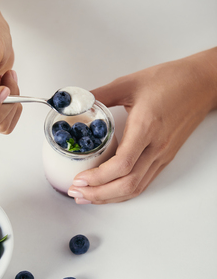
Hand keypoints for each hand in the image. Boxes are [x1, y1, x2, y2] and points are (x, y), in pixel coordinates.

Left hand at [68, 49, 216, 203]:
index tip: (80, 179)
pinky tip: (109, 190)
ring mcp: (162, 155)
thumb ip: (101, 95)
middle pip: (127, 184)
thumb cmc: (171, 81)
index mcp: (146, 128)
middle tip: (77, 193)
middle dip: (99, 193)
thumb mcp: (129, 83)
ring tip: (88, 196)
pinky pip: (143, 182)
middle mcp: (156, 147)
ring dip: (110, 197)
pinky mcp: (165, 158)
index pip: (122, 164)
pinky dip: (124, 191)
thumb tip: (77, 102)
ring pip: (136, 188)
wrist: (201, 84)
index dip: (98, 177)